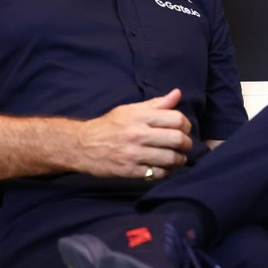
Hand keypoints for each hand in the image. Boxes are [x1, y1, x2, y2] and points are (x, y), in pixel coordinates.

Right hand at [75, 89, 191, 180]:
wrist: (81, 145)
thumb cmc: (109, 125)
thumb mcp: (130, 109)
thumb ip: (156, 104)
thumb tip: (177, 93)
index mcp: (140, 117)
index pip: (176, 119)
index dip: (186, 125)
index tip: (184, 129)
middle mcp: (138, 134)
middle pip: (177, 139)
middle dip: (187, 144)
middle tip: (185, 146)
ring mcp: (134, 154)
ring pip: (170, 158)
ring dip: (179, 160)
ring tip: (178, 158)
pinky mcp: (129, 170)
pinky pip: (157, 174)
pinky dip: (165, 172)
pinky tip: (164, 168)